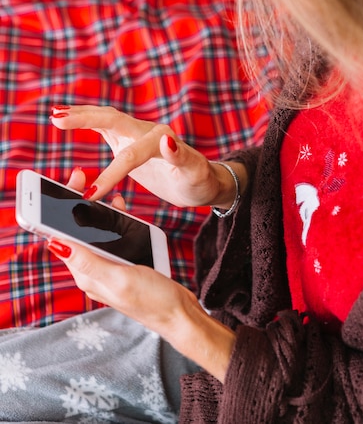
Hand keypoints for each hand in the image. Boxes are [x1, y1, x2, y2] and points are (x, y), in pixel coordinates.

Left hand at [50, 166, 236, 382]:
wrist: (179, 315)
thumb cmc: (153, 300)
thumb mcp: (119, 278)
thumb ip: (88, 261)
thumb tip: (55, 243)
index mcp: (86, 274)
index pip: (61, 237)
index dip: (58, 209)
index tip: (64, 184)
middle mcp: (92, 270)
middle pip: (74, 231)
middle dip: (72, 203)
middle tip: (79, 176)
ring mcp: (107, 267)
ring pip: (93, 232)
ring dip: (92, 209)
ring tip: (97, 186)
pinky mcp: (122, 264)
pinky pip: (111, 237)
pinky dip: (112, 220)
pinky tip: (118, 207)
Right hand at [51, 105, 242, 207]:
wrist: (202, 180)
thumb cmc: (200, 181)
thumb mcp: (196, 174)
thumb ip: (183, 157)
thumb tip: (168, 140)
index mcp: (162, 139)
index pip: (130, 156)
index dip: (110, 175)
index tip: (92, 194)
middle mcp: (147, 131)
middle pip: (113, 119)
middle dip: (85, 118)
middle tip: (57, 118)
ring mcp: (137, 134)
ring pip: (106, 119)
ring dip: (82, 115)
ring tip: (56, 114)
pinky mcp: (129, 140)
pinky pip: (105, 127)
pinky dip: (87, 121)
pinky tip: (69, 118)